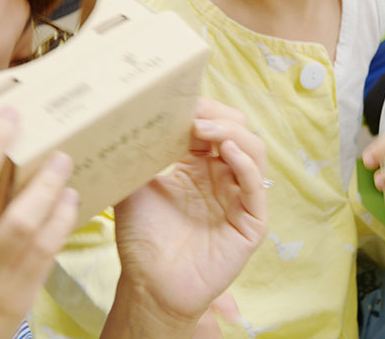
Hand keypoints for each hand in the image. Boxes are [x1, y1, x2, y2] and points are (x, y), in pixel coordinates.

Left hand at [105, 98, 267, 335]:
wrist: (148, 283)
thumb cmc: (142, 237)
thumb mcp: (135, 184)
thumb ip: (139, 152)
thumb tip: (127, 115)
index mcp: (199, 165)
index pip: (213, 124)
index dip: (201, 109)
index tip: (178, 100)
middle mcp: (224, 177)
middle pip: (237, 130)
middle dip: (217, 115)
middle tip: (191, 113)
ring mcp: (240, 198)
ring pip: (253, 150)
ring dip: (231, 132)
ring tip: (204, 127)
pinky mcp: (252, 222)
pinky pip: (256, 185)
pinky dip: (244, 162)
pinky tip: (225, 150)